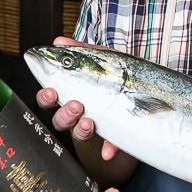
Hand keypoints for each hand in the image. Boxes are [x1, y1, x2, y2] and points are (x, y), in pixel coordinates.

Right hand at [36, 36, 122, 161]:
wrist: (146, 89)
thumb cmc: (115, 74)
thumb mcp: (99, 59)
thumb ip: (79, 51)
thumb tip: (58, 41)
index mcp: (72, 93)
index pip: (52, 97)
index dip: (46, 97)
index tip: (50, 92)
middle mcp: (80, 112)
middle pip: (61, 120)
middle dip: (64, 114)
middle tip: (75, 105)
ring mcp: (96, 125)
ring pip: (79, 134)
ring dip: (81, 129)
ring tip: (88, 121)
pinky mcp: (114, 136)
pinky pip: (110, 146)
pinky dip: (109, 148)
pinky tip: (108, 150)